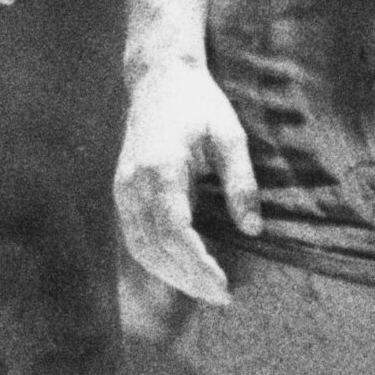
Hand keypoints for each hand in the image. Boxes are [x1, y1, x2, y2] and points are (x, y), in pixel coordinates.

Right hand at [114, 61, 258, 306]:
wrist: (160, 78)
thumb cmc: (199, 104)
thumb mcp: (230, 136)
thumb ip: (240, 182)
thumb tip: (253, 230)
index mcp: (161, 167)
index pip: (175, 231)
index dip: (198, 265)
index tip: (225, 288)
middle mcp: (134, 182)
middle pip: (155, 247)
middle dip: (188, 279)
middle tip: (222, 296)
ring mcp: (123, 187)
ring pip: (140, 247)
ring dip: (171, 274)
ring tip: (206, 288)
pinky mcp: (122, 190)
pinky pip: (135, 236)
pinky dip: (157, 259)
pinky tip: (183, 268)